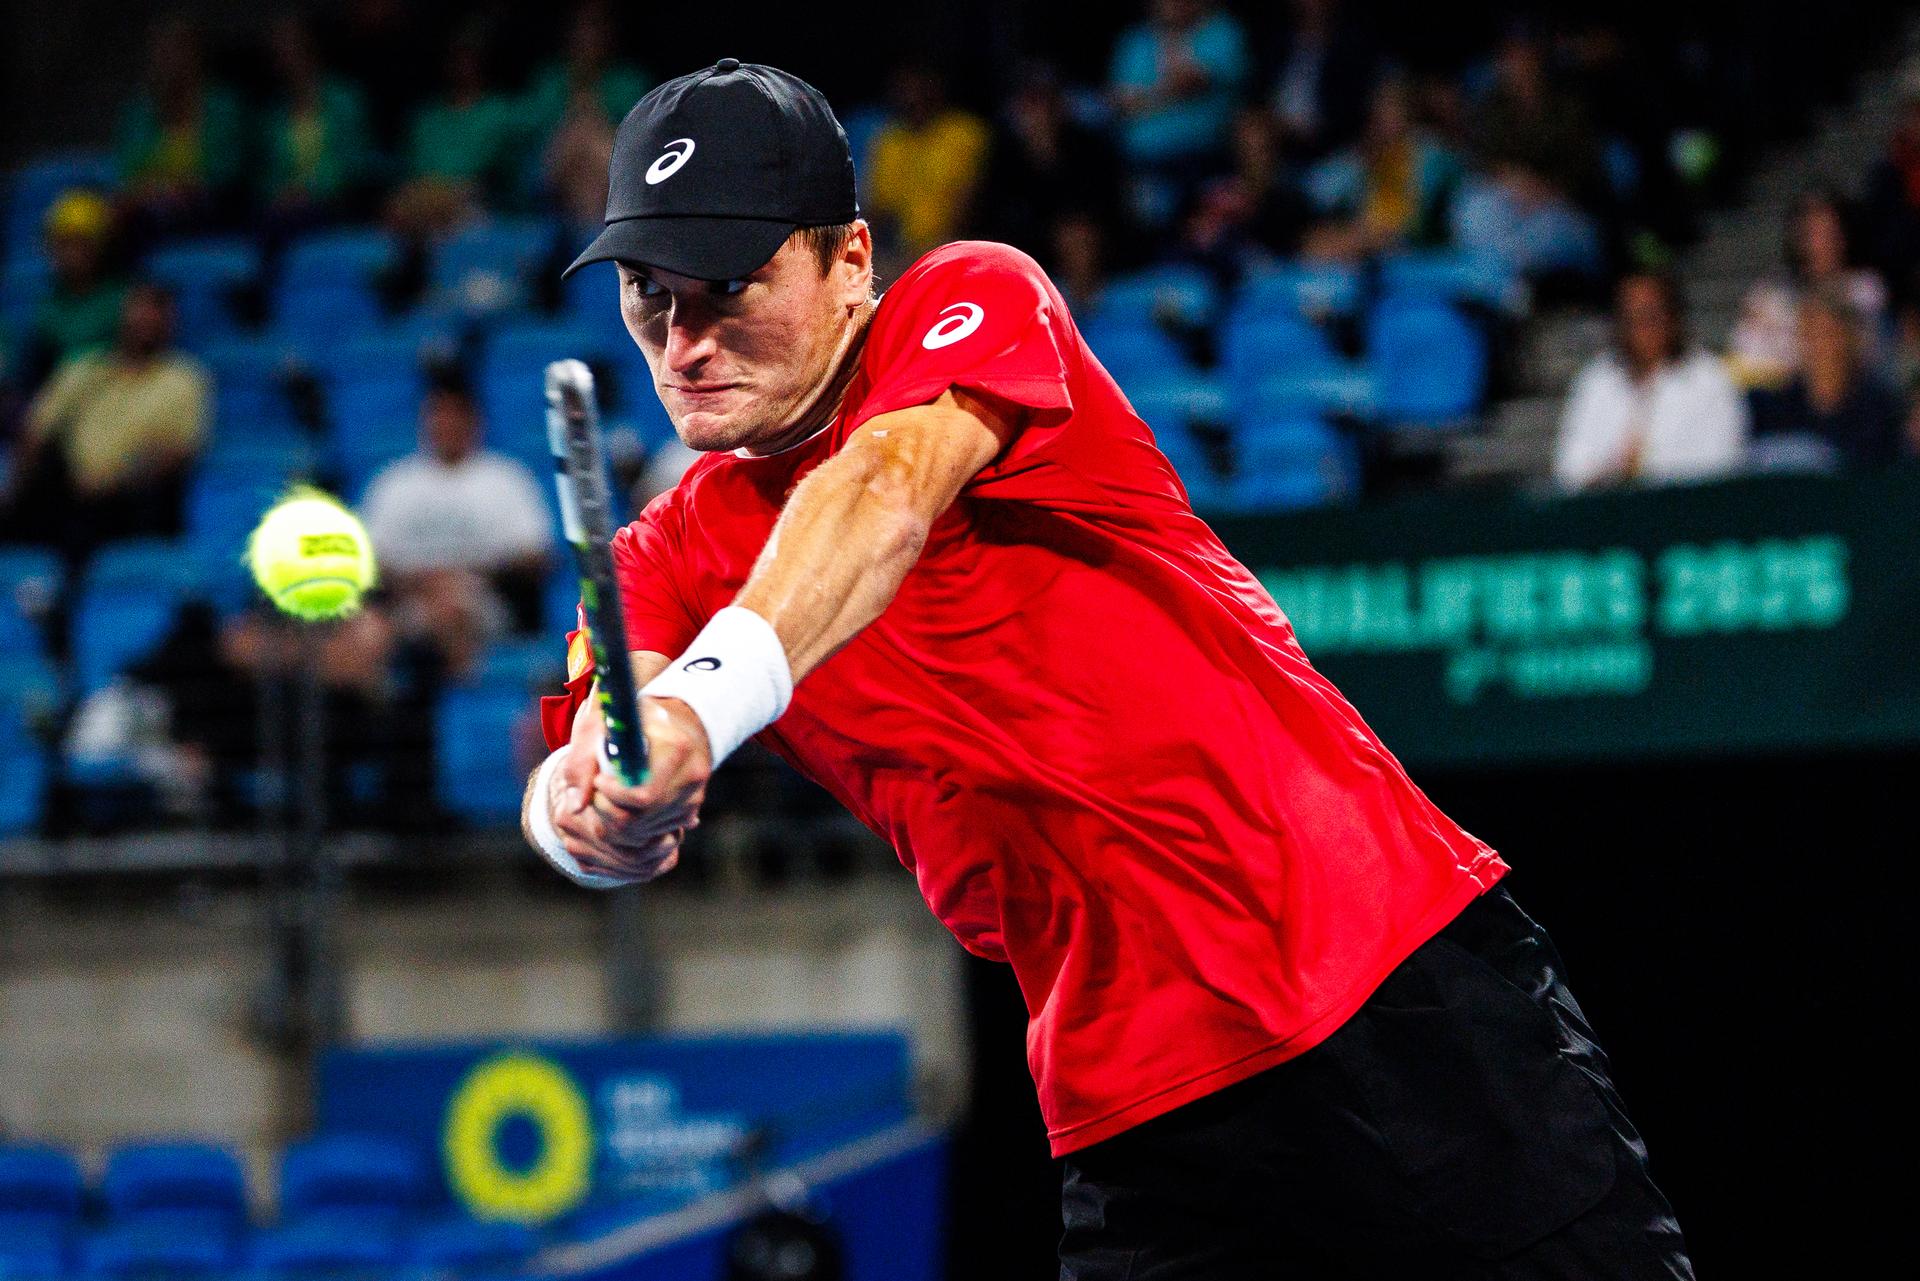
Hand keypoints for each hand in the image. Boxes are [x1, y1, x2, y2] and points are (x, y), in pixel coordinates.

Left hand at [548, 689, 712, 882]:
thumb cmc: (629, 719)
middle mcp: (692, 774)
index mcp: (676, 746)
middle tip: (595, 792)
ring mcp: (694, 796)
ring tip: (607, 795)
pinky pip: (655, 834)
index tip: (597, 780)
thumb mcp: (600, 723)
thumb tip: (577, 806)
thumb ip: (582, 761)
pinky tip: (624, 804)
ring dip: (617, 822)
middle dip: (608, 813)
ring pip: (646, 832)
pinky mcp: (691, 811)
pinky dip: (632, 827)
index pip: (642, 795)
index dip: (612, 795)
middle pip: (641, 820)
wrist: (671, 720)